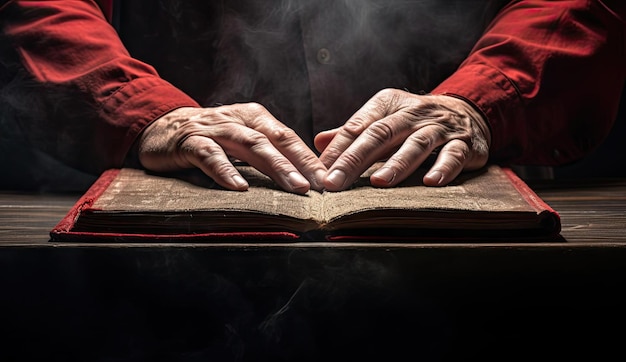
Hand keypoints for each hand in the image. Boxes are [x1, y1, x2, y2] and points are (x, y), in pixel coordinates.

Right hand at [137, 104, 326, 193]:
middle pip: (276, 140)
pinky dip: (226, 170)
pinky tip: (239, 187)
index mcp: (256, 118)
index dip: (310, 158)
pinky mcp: (190, 142)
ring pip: (250, 145)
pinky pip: (210, 155)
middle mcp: (239, 119)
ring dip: (275, 166)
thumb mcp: (241, 141)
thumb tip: (303, 178)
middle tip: (321, 185)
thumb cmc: (210, 139)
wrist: (161, 127)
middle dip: (302, 163)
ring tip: (295, 186)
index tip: (330, 180)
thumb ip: (266, 154)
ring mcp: (215, 129)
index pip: (289, 138)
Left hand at [314, 89, 490, 190]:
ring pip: (417, 143)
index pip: (358, 126)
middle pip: (381, 134)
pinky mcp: (464, 144)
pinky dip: (443, 168)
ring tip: (379, 183)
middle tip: (335, 183)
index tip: (320, 171)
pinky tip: (430, 182)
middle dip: (355, 159)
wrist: (468, 112)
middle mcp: (413, 113)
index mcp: (388, 103)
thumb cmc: (414, 122)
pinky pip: (454, 155)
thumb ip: (354, 133)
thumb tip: (318, 143)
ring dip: (398, 164)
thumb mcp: (384, 120)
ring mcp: (440, 127)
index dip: (337, 149)